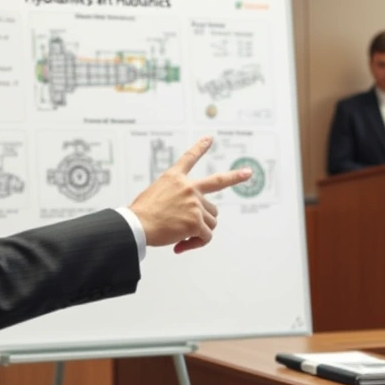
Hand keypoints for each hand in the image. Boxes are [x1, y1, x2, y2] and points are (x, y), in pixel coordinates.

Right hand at [128, 136, 252, 253]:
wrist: (136, 224)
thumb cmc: (141, 214)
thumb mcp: (155, 195)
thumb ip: (176, 199)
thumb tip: (193, 218)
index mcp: (174, 178)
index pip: (189, 158)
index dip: (199, 147)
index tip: (209, 139)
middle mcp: (188, 187)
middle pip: (218, 182)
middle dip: (235, 177)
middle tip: (248, 173)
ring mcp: (194, 203)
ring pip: (211, 219)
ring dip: (201, 230)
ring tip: (183, 235)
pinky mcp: (196, 221)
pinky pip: (206, 236)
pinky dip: (196, 243)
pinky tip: (180, 245)